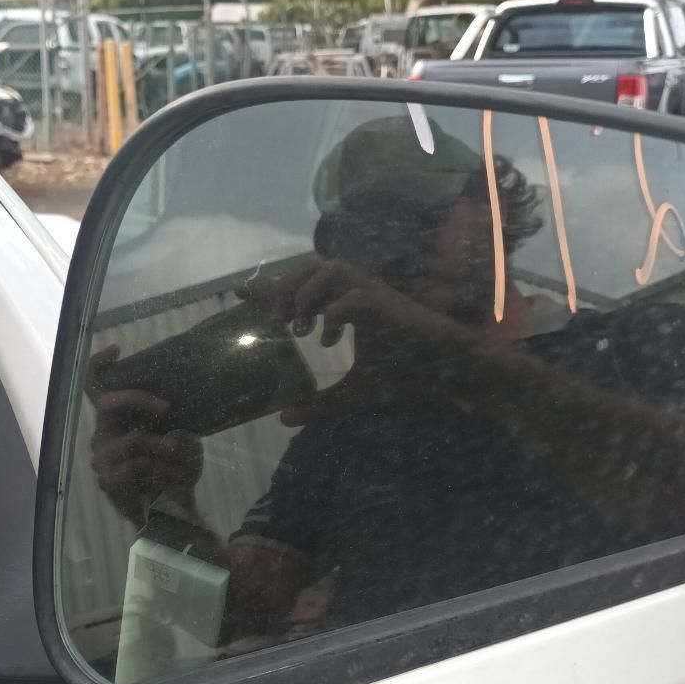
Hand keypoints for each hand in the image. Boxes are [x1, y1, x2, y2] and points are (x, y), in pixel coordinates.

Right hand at [87, 345, 202, 525]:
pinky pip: (136, 463)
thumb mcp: (181, 435)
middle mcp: (102, 436)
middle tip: (167, 406)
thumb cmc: (175, 470)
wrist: (174, 510)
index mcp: (115, 422)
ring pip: (133, 438)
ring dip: (162, 445)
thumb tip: (177, 392)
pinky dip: (161, 468)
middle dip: (140, 398)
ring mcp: (101, 459)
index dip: (98, 367)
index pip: (97, 390)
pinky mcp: (108, 481)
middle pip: (108, 403)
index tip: (115, 350)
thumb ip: (169, 417)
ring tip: (178, 455)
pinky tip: (170, 475)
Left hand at [240, 256, 480, 422]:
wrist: (443, 372)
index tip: (240, 293)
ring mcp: (372, 293)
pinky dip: (334, 316)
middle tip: (277, 322)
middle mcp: (356, 291)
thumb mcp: (352, 394)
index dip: (270, 286)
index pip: (301, 286)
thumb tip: (283, 418)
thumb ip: (319, 404)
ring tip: (300, 327)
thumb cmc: (402, 376)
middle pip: (311, 265)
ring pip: (331, 268)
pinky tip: (329, 341)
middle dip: (287, 287)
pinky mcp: (387, 305)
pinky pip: (353, 297)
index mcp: (346, 303)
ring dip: (308, 294)